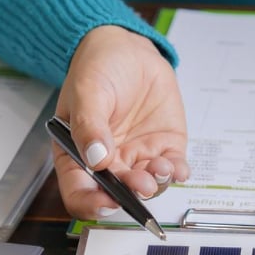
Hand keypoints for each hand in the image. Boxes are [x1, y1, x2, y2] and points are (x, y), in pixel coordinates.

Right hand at [54, 25, 190, 220]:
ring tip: (159, 168)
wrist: (128, 49)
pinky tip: (177, 167)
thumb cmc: (99, 69)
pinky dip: (176, 173)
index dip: (91, 205)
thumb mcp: (87, 91)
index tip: (106, 203)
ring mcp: (137, 157)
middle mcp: (108, 163)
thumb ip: (89, 125)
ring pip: (147, 186)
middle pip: (117, 195)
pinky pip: (172, 170)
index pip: (80, 192)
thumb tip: (96, 159)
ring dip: (155, 184)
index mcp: (77, 155)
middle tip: (141, 184)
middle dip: (131, 195)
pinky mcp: (163, 147)